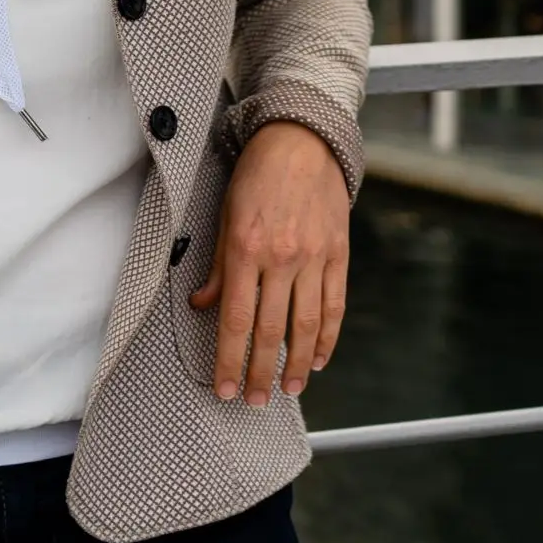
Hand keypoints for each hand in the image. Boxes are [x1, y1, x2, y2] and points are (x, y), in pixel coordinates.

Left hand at [190, 120, 349, 405]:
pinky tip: (320, 359)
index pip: (236, 320)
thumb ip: (217, 265)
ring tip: (289, 388)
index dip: (230, 360)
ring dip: (297, 365)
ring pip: (307, 326)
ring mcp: (314, 258)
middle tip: (253, 400)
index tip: (224, 388)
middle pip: (271, 331)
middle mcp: (281, 258)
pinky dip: (328, 338)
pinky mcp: (338, 254)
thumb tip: (204, 306)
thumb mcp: (225, 216)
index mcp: (246, 249)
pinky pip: (334, 306)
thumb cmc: (257, 176)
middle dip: (260, 372)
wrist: (302, 142)